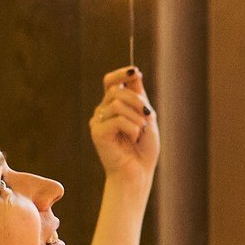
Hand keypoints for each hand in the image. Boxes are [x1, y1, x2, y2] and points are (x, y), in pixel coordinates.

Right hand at [90, 67, 158, 184]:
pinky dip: (132, 128)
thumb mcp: (147, 116)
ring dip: (136, 118)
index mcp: (114, 105)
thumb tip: (135, 72)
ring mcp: (98, 121)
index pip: (111, 81)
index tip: (135, 71)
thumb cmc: (144, 149)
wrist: (138, 173)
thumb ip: (140, 96)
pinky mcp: (97, 133)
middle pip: (117, 91)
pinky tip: (133, 138)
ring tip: (140, 132)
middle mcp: (103, 111)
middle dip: (137, 101)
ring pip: (118, 104)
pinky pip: (117, 120)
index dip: (121, 74)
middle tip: (148, 116)